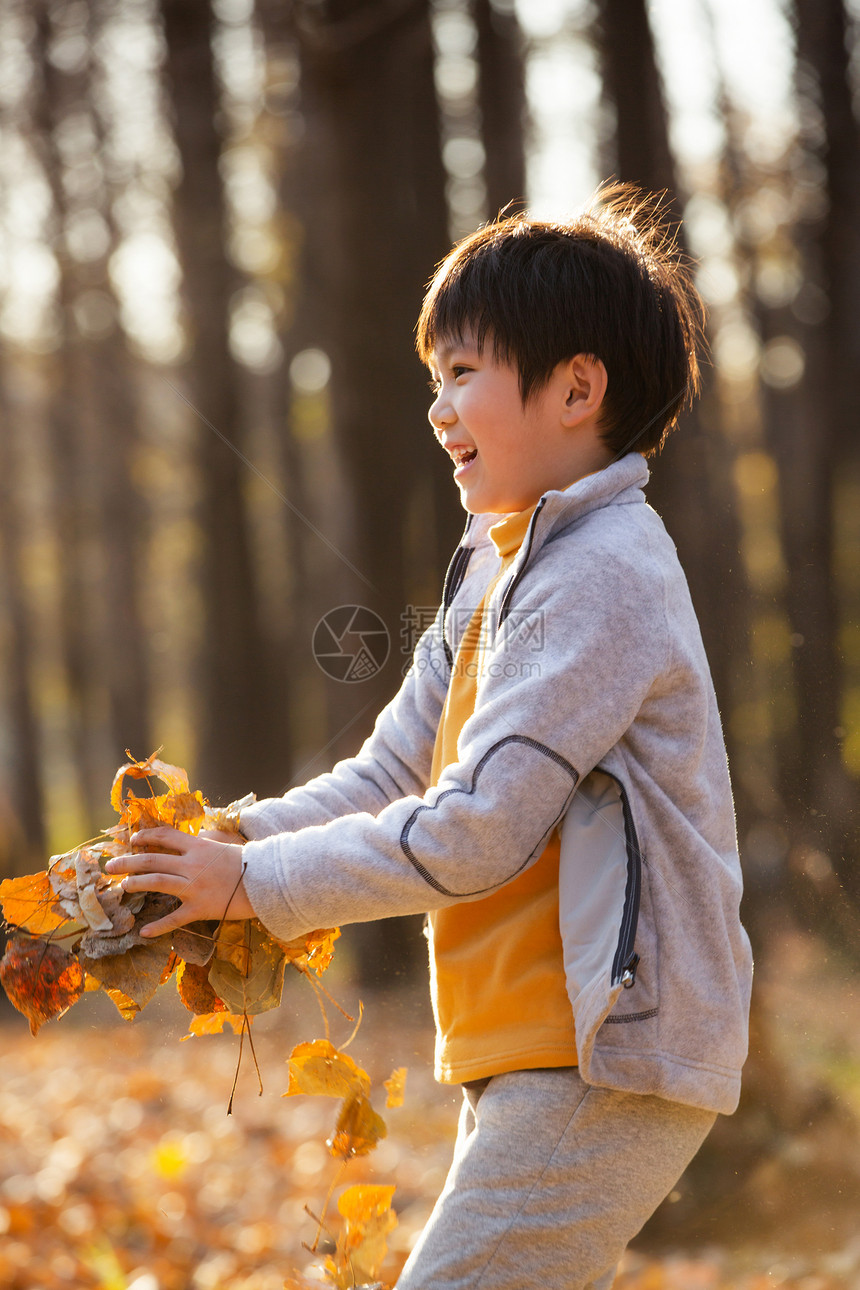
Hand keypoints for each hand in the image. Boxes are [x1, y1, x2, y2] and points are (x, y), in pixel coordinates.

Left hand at [104, 826, 254, 936]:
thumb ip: (205, 844)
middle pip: (152, 859)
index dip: (147, 836)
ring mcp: (194, 887)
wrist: (268, 880)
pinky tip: (144, 932)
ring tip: (123, 887)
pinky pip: (174, 918)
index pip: (166, 836)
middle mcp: (192, 864)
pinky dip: (158, 926)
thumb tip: (192, 841)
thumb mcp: (224, 846)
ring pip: (157, 883)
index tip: (133, 839)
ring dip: (136, 884)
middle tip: (111, 866)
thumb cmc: (249, 862)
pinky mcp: (201, 908)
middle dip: (128, 862)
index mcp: (198, 847)